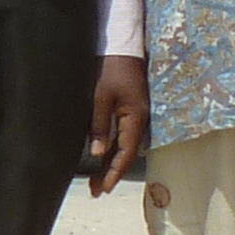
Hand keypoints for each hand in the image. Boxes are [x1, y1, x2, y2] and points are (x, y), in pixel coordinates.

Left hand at [87, 54, 149, 195]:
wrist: (121, 44)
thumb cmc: (110, 68)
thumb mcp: (100, 97)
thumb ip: (99, 126)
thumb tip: (97, 154)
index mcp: (135, 117)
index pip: (125, 153)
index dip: (114, 173)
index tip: (102, 189)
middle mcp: (140, 119)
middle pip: (126, 152)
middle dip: (111, 172)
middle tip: (95, 191)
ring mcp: (137, 114)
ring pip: (125, 145)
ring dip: (111, 162)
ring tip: (96, 179)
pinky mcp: (131, 108)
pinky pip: (124, 135)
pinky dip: (113, 148)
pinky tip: (103, 156)